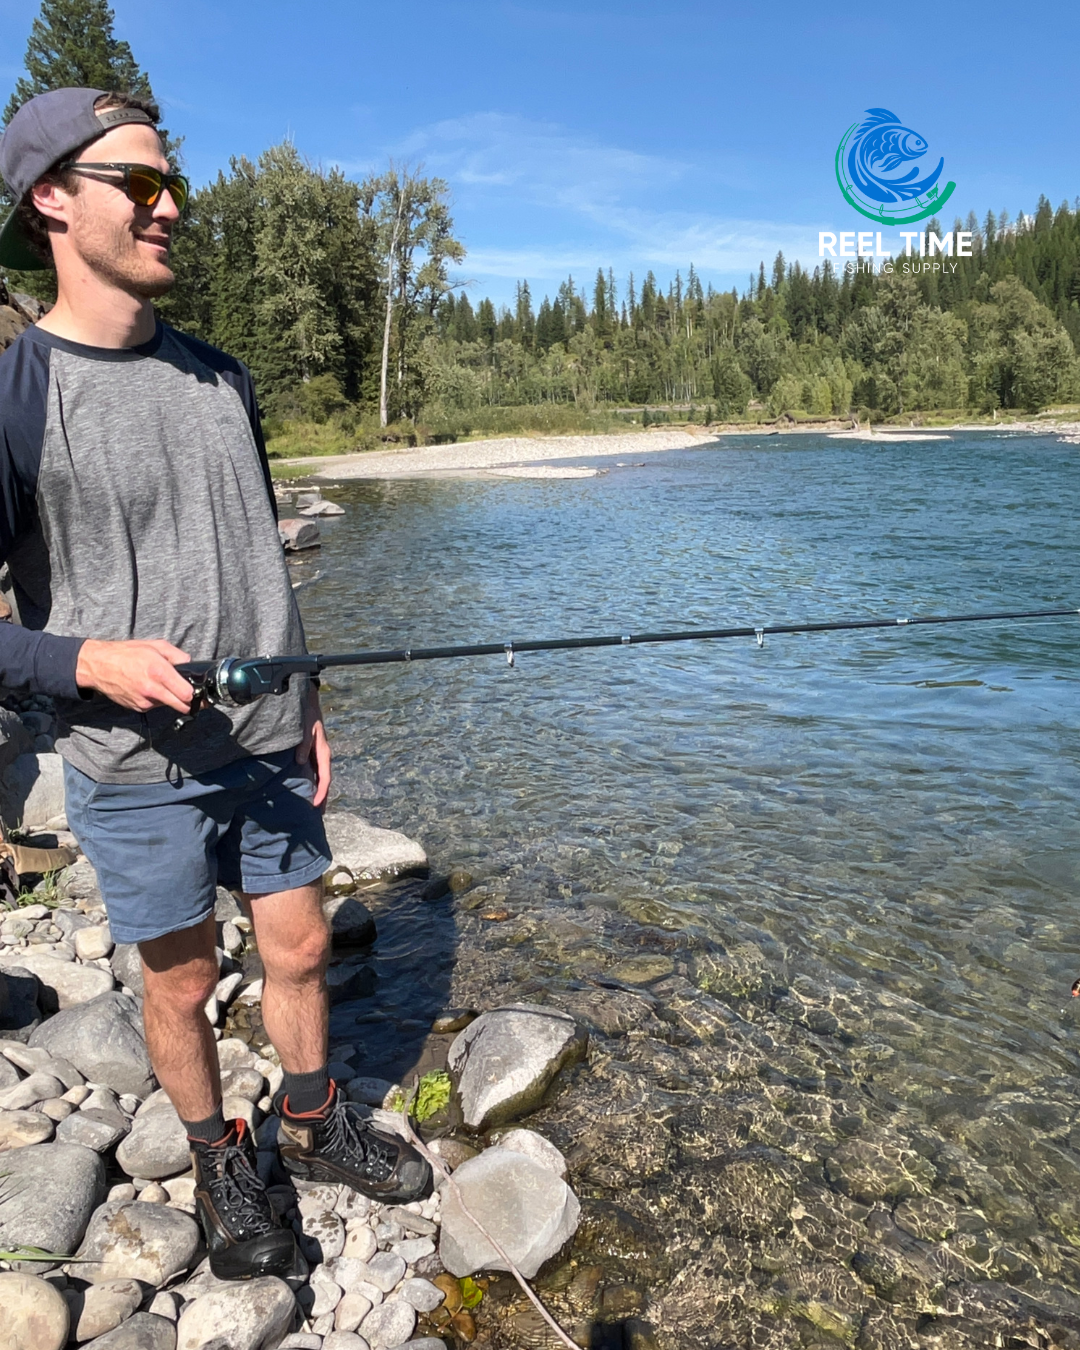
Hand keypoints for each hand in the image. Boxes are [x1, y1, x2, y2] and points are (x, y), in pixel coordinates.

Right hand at [75, 638, 193, 713]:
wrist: (98, 666)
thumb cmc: (126, 653)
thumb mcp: (155, 646)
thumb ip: (177, 655)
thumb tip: (190, 663)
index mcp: (159, 671)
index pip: (186, 694)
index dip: (197, 694)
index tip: (201, 693)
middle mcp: (152, 689)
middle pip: (181, 706)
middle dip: (191, 703)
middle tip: (196, 698)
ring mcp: (144, 701)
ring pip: (168, 705)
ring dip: (171, 698)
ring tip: (162, 684)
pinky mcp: (137, 707)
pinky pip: (155, 705)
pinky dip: (157, 699)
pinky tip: (149, 688)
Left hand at [297, 682, 331, 808]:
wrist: (308, 703)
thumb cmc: (307, 715)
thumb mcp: (306, 728)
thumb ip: (304, 744)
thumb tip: (301, 761)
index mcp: (324, 752)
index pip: (325, 777)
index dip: (321, 792)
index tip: (316, 804)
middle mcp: (323, 756)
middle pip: (325, 781)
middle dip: (323, 797)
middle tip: (318, 815)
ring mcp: (318, 755)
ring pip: (320, 777)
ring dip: (318, 791)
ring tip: (314, 807)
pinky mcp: (313, 753)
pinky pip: (314, 771)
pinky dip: (313, 782)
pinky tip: (307, 788)